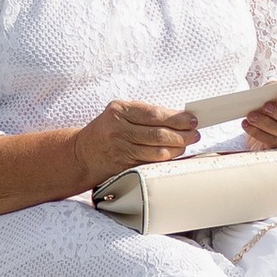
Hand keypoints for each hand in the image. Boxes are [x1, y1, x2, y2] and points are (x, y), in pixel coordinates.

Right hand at [80, 96, 200, 180]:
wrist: (81, 154)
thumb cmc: (106, 130)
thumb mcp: (119, 114)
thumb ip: (144, 114)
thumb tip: (178, 117)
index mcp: (119, 111)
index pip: (154, 114)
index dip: (176, 118)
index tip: (192, 120)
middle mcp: (118, 129)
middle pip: (157, 133)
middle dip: (181, 134)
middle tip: (195, 134)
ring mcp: (119, 149)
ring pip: (155, 151)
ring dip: (176, 149)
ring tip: (186, 145)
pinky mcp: (122, 166)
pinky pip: (149, 163)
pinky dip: (164, 159)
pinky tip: (173, 155)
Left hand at [242, 80, 276, 152]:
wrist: (267, 115)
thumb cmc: (274, 98)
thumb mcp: (275, 89)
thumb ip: (273, 89)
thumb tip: (266, 94)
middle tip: (265, 108)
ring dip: (267, 124)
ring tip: (251, 116)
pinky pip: (275, 142)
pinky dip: (258, 133)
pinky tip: (247, 125)